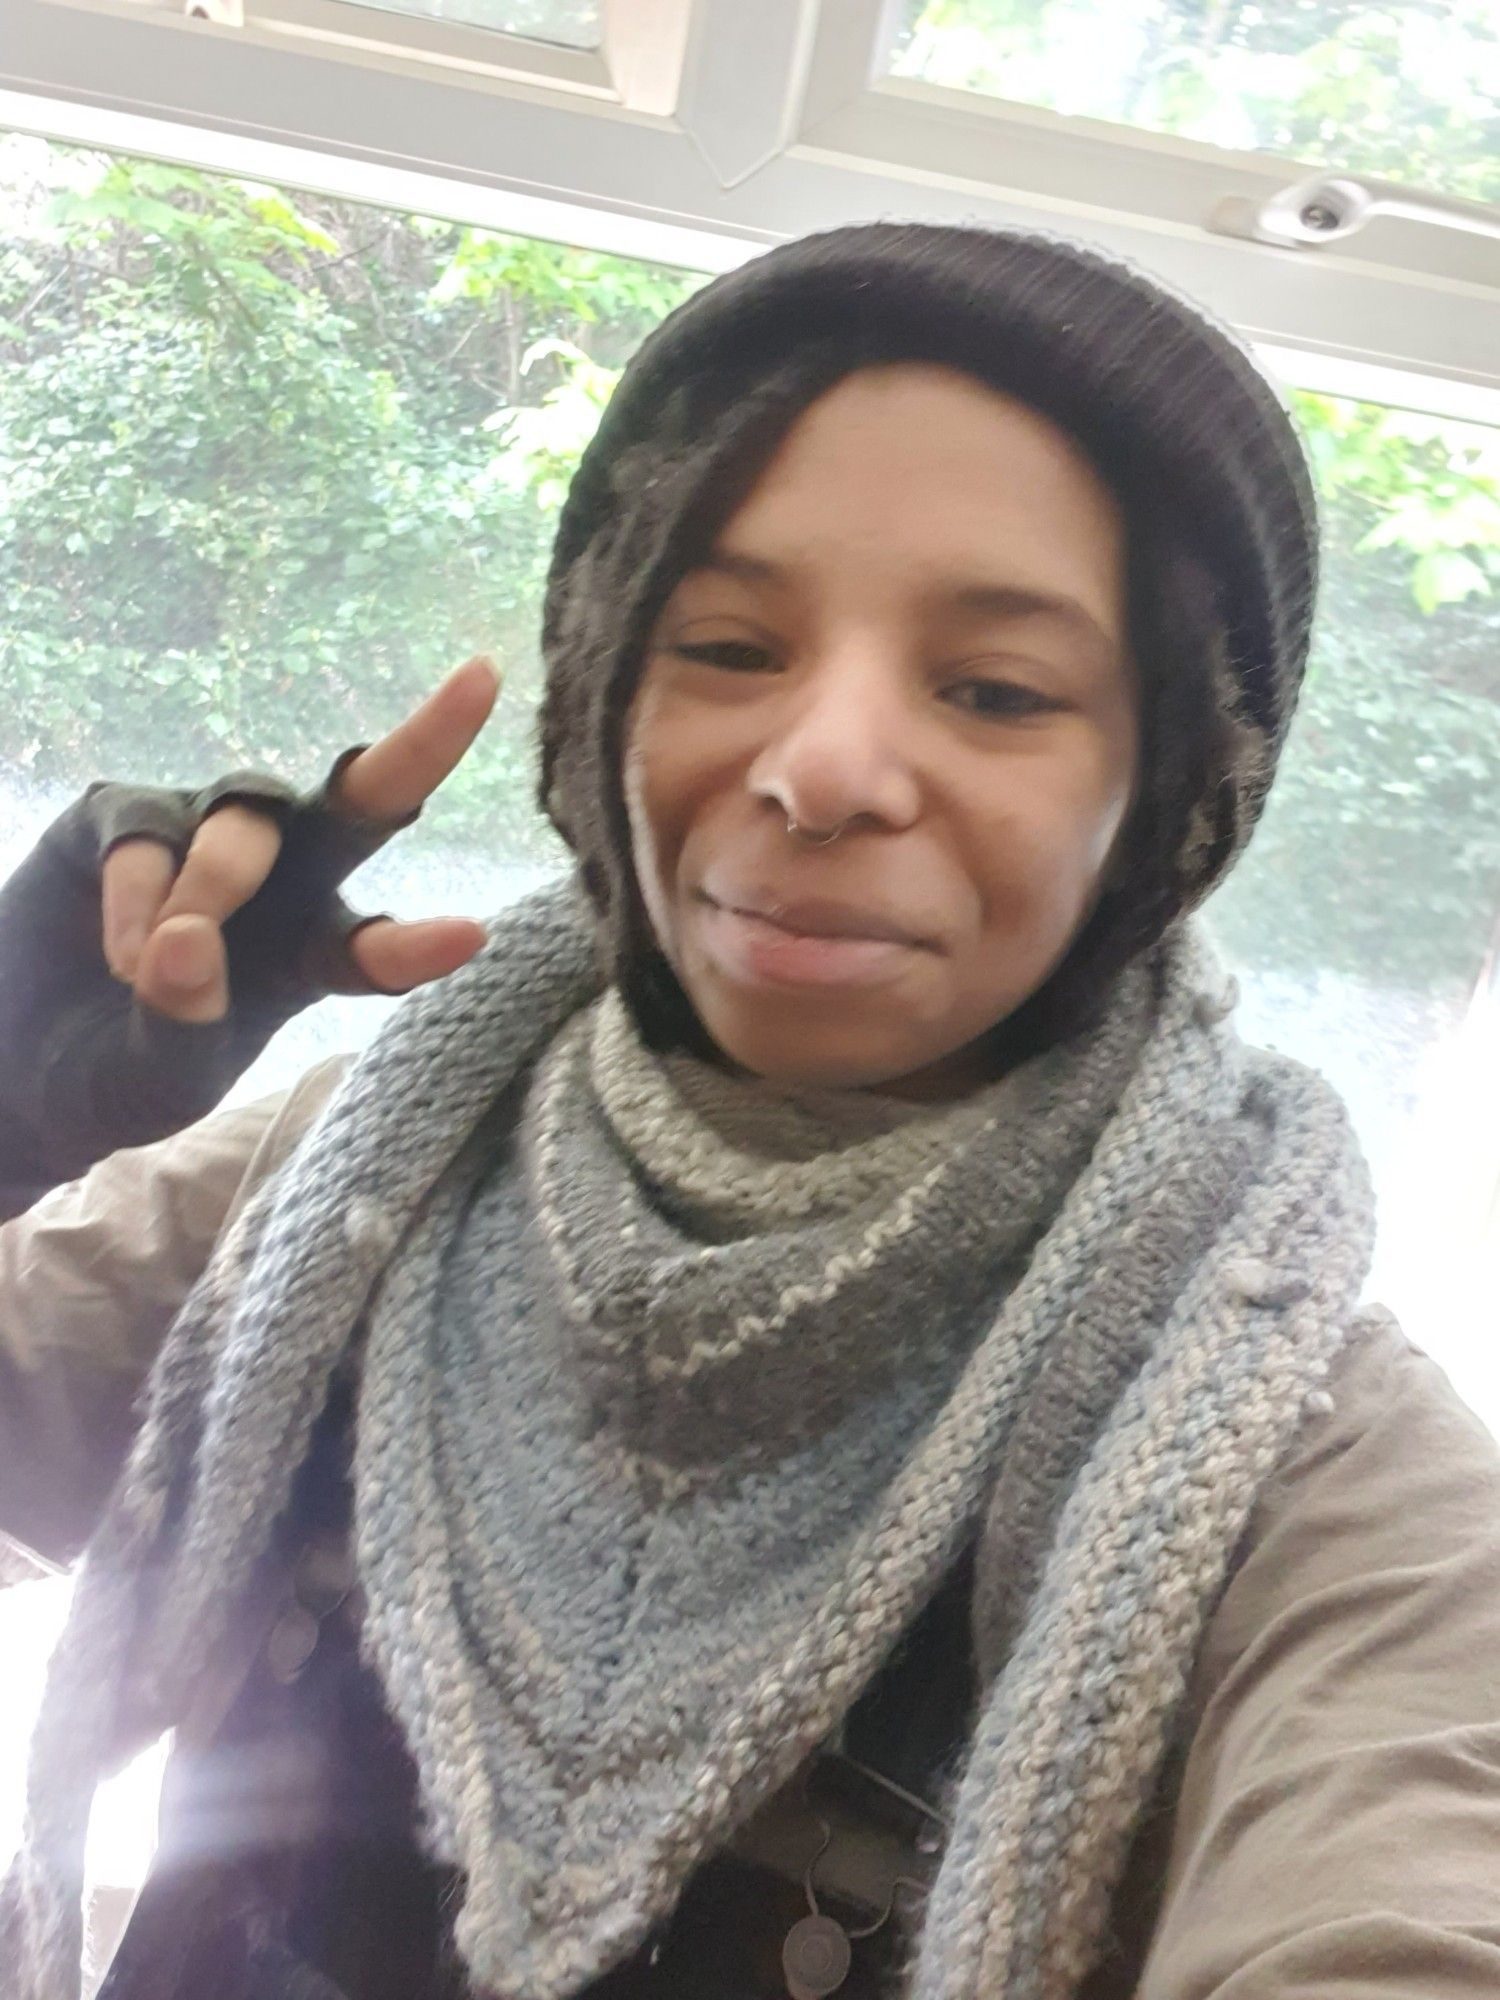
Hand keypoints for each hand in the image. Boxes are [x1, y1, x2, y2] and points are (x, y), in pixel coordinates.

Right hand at [0, 657, 499, 1205]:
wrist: (16, 1063)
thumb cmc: (118, 1073)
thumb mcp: (160, 1081)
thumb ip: (182, 1027)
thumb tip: (185, 941)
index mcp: (311, 952)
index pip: (378, 944)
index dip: (417, 944)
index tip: (468, 936)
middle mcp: (278, 879)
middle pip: (359, 803)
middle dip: (419, 746)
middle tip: (479, 685)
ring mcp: (201, 835)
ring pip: (248, 823)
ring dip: (219, 885)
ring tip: (165, 957)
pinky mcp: (122, 817)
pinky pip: (146, 835)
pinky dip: (135, 898)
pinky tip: (117, 954)